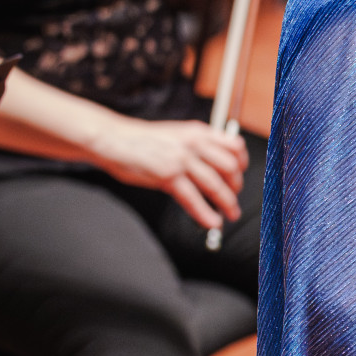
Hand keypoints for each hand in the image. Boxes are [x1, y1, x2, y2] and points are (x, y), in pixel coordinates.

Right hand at [93, 117, 247, 230]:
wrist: (113, 139)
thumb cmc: (144, 140)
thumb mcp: (177, 134)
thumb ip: (198, 145)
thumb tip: (219, 164)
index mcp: (198, 132)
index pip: (235, 145)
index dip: (242, 163)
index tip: (240, 174)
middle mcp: (194, 144)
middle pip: (230, 168)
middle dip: (235, 186)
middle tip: (233, 198)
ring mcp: (181, 160)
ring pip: (215, 185)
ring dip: (227, 203)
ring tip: (230, 215)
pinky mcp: (167, 176)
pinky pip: (193, 199)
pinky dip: (205, 214)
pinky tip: (213, 223)